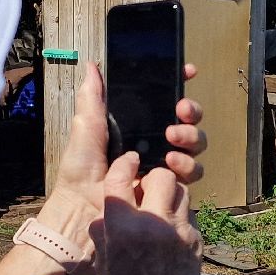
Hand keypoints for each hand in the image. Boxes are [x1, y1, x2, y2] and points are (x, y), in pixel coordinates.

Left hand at [39, 62, 204, 274]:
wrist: (83, 209)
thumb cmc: (80, 171)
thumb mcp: (86, 128)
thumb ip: (92, 98)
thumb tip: (92, 65)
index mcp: (136, 124)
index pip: (163, 98)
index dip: (178, 82)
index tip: (187, 71)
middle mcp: (155, 141)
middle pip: (187, 119)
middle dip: (191, 110)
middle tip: (181, 109)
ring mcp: (165, 164)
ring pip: (195, 143)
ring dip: (190, 136)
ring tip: (173, 138)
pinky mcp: (171, 187)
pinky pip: (192, 172)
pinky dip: (187, 164)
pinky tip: (170, 162)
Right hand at [95, 152, 206, 274]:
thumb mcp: (103, 263)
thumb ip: (102, 232)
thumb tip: (105, 210)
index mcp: (123, 229)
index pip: (121, 179)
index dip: (123, 165)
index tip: (128, 162)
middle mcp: (153, 224)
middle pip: (160, 176)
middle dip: (153, 178)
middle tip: (148, 190)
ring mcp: (179, 230)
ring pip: (181, 190)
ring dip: (170, 194)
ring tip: (161, 208)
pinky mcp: (196, 239)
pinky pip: (189, 214)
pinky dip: (180, 216)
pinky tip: (171, 232)